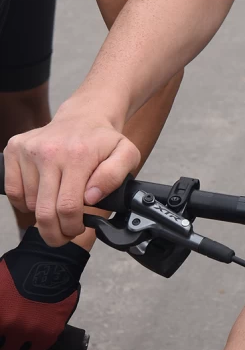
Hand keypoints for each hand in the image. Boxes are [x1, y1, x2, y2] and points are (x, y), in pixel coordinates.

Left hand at [0, 227, 88, 349]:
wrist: (52, 260)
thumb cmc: (21, 267)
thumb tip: (1, 315)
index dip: (0, 332)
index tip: (3, 329)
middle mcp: (11, 327)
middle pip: (3, 348)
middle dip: (6, 341)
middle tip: (11, 334)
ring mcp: (31, 331)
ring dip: (20, 346)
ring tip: (24, 337)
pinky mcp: (50, 332)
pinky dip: (35, 348)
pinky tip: (35, 341)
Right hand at [3, 112, 139, 244]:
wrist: (84, 116)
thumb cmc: (104, 140)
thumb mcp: (127, 154)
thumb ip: (115, 177)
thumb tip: (91, 197)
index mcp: (78, 155)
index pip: (67, 207)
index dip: (72, 226)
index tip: (78, 228)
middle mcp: (49, 151)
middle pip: (44, 211)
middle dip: (55, 232)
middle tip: (64, 234)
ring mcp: (29, 150)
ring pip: (29, 203)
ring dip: (44, 213)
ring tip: (59, 204)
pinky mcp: (15, 149)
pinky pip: (13, 191)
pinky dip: (24, 202)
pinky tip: (42, 196)